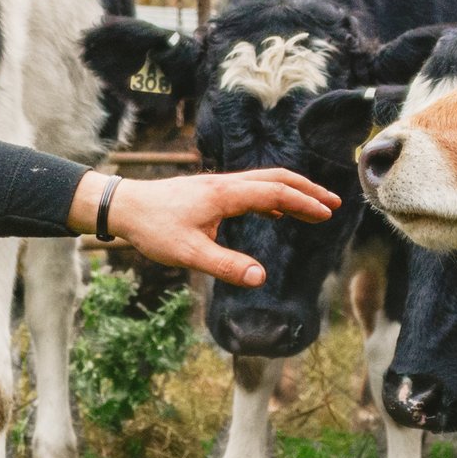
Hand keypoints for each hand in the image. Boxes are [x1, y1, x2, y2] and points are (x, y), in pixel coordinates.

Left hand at [72, 168, 339, 285]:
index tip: (326, 214)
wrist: (123, 206)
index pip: (275, 193)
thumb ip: (226, 266)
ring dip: (291, 193)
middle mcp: (226, 184)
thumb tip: (261, 278)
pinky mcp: (210, 191)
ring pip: (264, 182)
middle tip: (332, 205)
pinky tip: (276, 214)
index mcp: (226, 195)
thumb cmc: (153, 228)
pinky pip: (250, 189)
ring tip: (313, 210)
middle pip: (276, 179)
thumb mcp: (189, 253)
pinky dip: (272, 198)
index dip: (304, 203)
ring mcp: (218, 185)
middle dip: (307, 190)